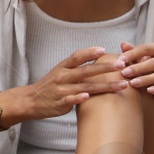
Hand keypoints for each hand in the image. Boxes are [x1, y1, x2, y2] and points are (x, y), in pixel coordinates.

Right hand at [9, 46, 127, 121]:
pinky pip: (70, 100)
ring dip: (105, 86)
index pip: (76, 56)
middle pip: (86, 71)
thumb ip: (77, 66)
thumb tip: (99, 57)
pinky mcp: (60, 103)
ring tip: (122, 85)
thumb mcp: (60, 71)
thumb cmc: (50, 85)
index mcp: (63, 67)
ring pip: (86, 87)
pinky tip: (87, 97)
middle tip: (122, 65)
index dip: (89, 52)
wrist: (31, 100)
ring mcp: (61, 90)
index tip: (104, 50)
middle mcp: (62, 77)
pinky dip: (78, 98)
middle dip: (105, 68)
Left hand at [118, 41, 153, 100]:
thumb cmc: (147, 68)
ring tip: (133, 83)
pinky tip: (149, 91)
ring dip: (146, 79)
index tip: (119, 61)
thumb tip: (123, 44)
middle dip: (138, 68)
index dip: (132, 54)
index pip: (146, 48)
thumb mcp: (139, 60)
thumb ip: (132, 53)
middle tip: (124, 73)